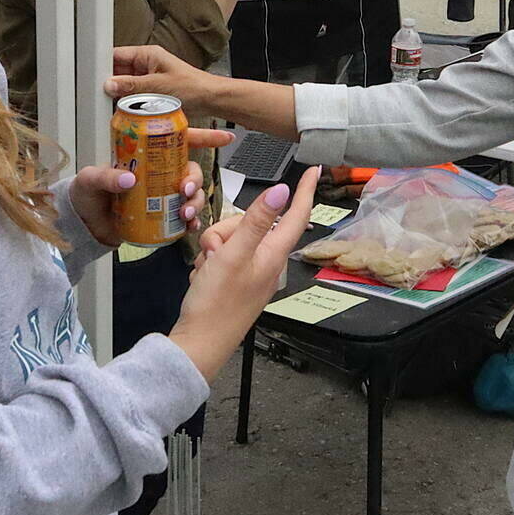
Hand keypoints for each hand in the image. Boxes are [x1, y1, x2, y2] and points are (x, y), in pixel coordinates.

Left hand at [69, 129, 234, 244]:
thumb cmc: (85, 195)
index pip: (178, 141)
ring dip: (195, 202)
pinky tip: (188, 226)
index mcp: (146, 157)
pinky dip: (191, 222)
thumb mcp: (90, 179)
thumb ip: (106, 176)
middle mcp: (159, 174)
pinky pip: (186, 218)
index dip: (204, 137)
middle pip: (191, 170)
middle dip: (195, 179)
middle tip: (184, 190)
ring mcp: (162, 196)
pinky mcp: (162, 217)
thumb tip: (128, 179)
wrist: (83, 225)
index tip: (224, 137)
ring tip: (184, 213)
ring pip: (193, 194)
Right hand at [108, 44, 222, 111]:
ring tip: (109, 104)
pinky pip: (133, 97)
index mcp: (147, 54)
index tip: (91, 77)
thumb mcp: (158, 86)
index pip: (116, 55)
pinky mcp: (152, 93)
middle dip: (110, 84)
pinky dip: (128, 104)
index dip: (103, 65)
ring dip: (119, 95)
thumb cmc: (192, 87)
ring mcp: (148, 79)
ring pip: (125, 86)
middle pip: (118, 72)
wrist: (211, 100)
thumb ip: (132, 86)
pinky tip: (122, 111)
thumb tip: (109, 84)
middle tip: (99, 95)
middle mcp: (146, 65)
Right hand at [169, 168, 321, 382]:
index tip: (314, 171)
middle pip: (250, 224)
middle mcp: (266, 262)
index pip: (296, 215)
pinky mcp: (235, 282)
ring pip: (231, 239)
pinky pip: (222, 257)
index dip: (304, 191)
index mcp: (273, 254)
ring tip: (207, 271)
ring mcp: (250, 272)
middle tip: (213, 254)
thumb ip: (255, 221)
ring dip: (213, 249)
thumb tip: (281, 190)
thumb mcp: (233, 255)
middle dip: (225, 231)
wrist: (199, 344)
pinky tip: (204, 279)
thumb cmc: (216, 303)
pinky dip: (209, 264)